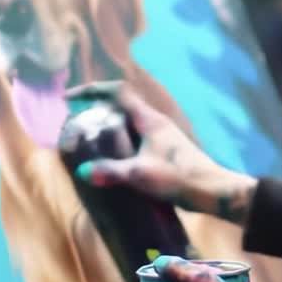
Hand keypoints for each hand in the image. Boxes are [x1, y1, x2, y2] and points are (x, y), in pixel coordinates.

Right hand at [66, 81, 257, 222]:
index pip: (118, 92)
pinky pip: (134, 137)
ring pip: (128, 122)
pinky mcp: (163, 149)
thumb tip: (84, 171)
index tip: (70, 98)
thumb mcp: (140, 175)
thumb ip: (112, 171)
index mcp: (149, 119)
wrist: (211, 191)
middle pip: (121, 105)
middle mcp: (154, 121)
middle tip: (76, 121)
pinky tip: (111, 158)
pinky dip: (118, 141)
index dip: (92, 90)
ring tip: (88, 140)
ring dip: (108, 125)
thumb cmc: (178, 177)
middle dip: (97, 108)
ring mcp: (160, 135)